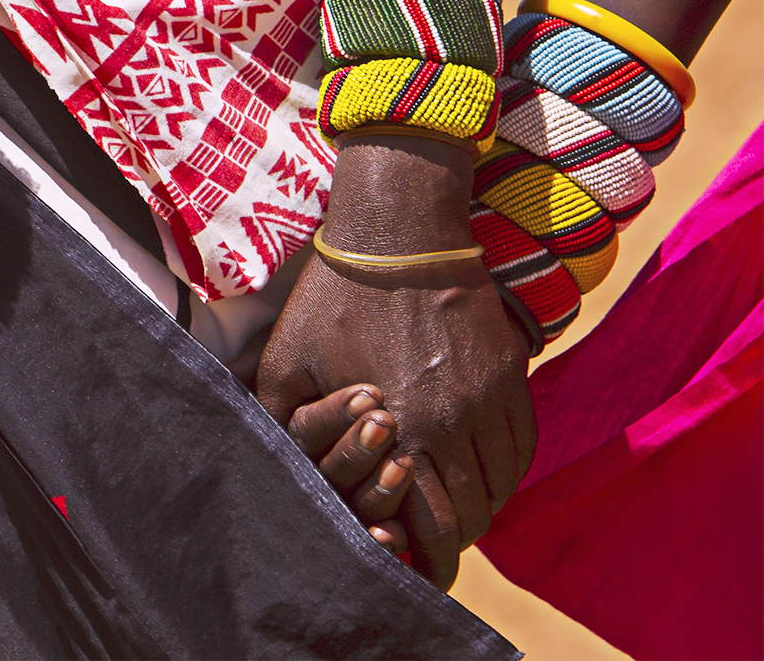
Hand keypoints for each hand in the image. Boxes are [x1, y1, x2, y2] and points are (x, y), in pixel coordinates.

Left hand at [257, 134, 534, 588]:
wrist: (398, 232)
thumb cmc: (333, 299)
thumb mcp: (287, 363)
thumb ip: (286, 424)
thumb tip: (276, 468)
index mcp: (400, 429)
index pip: (433, 526)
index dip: (428, 559)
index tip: (412, 567)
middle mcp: (455, 423)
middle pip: (474, 515)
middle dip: (452, 539)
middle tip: (431, 542)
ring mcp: (490, 399)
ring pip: (502, 485)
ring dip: (479, 505)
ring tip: (451, 507)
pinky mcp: (511, 375)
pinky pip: (522, 447)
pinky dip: (503, 470)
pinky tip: (476, 469)